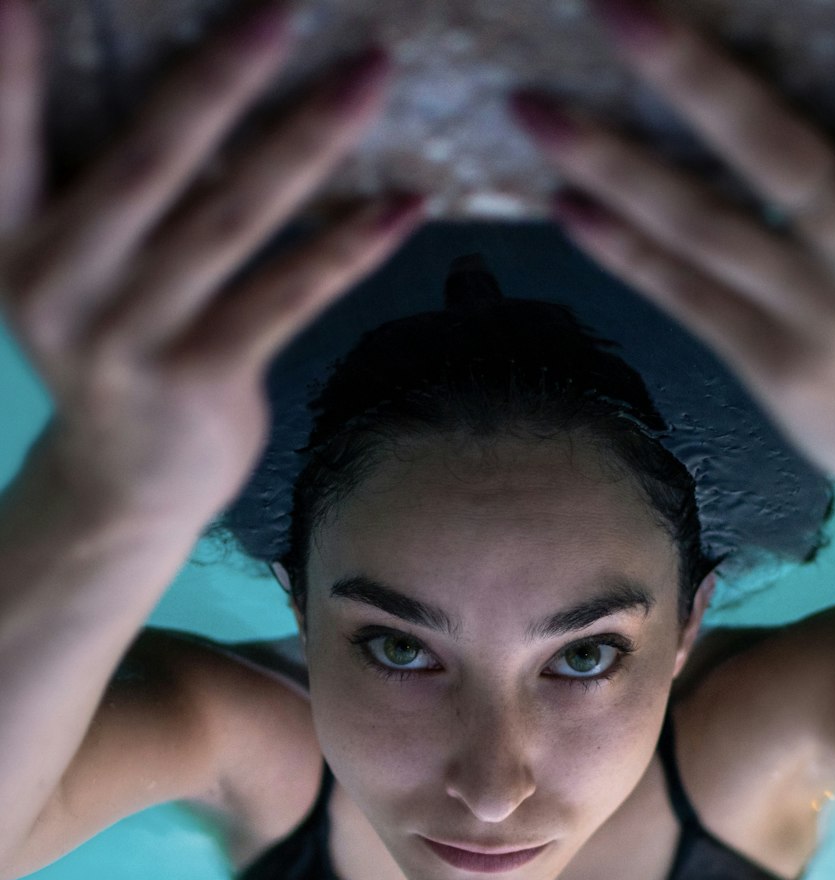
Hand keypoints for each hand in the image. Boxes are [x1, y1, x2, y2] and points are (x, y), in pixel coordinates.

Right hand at [0, 0, 423, 527]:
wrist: (123, 488)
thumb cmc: (109, 346)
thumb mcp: (71, 267)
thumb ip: (104, 188)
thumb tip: (202, 82)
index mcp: (15, 242)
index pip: (8, 140)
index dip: (14, 72)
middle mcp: (65, 286)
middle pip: (150, 162)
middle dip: (219, 78)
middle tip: (283, 6)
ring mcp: (135, 338)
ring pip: (234, 220)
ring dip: (310, 140)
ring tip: (371, 74)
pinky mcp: (205, 379)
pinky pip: (290, 295)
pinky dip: (351, 245)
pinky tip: (406, 203)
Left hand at [511, 0, 834, 518]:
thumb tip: (804, 73)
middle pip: (776, 153)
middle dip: (692, 76)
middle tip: (614, 8)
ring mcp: (822, 314)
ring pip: (702, 226)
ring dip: (610, 165)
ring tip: (533, 110)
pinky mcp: (776, 366)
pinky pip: (685, 296)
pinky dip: (622, 249)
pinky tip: (564, 204)